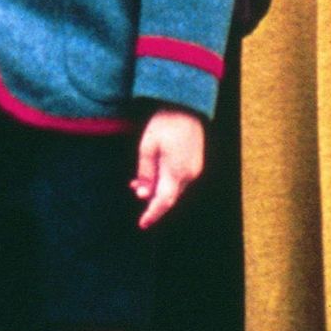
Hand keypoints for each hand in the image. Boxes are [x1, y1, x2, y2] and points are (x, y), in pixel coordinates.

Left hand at [132, 107, 205, 227]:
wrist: (186, 106)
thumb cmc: (164, 123)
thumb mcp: (147, 146)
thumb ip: (146, 172)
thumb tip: (143, 194)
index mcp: (176, 171)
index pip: (164, 202)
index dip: (153, 215)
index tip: (142, 224)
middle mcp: (189, 174)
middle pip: (169, 197)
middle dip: (151, 198)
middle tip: (134, 188)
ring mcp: (195, 169)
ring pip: (174, 189)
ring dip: (158, 188)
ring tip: (139, 179)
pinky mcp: (195, 164)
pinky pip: (180, 179)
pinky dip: (166, 180)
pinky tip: (155, 171)